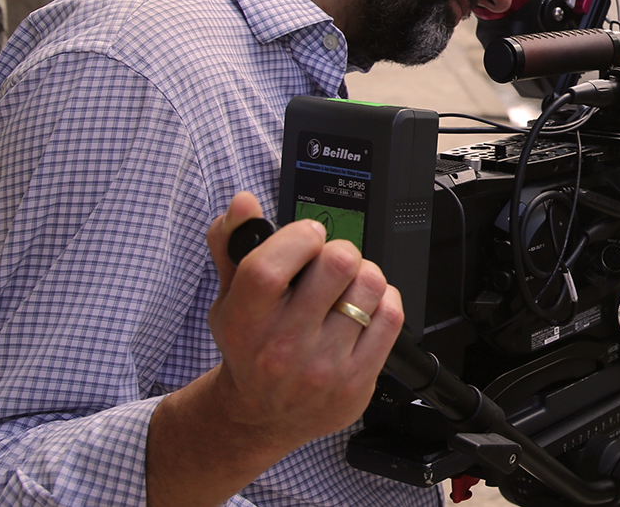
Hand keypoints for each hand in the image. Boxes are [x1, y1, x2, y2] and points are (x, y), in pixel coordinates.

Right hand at [205, 192, 402, 450]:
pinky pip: (391, 315)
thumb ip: (232, 244)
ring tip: (345, 290)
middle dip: (339, 252)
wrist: (262, 415)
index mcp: (244, 321)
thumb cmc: (250, 347)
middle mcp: (282, 347)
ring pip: (371, 284)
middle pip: (338, 262)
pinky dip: (383, 302)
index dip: (300, 236)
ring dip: (364, 276)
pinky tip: (362, 311)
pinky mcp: (357, 379)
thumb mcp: (228, 297)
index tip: (306, 238)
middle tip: (328, 267)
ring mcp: (322, 367)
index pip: (272, 265)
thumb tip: (244, 203)